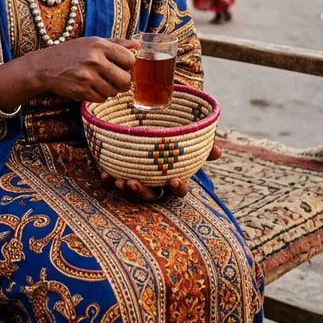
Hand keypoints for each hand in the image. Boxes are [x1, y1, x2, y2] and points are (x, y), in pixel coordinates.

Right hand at [22, 37, 137, 102]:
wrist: (44, 67)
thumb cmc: (71, 52)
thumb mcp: (91, 42)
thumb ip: (116, 43)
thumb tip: (138, 44)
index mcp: (99, 44)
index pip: (129, 60)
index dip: (128, 65)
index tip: (120, 66)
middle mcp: (94, 60)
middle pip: (125, 80)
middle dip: (123, 82)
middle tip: (115, 79)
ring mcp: (87, 77)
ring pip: (114, 92)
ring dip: (110, 90)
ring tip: (100, 82)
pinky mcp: (81, 91)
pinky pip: (102, 99)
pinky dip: (99, 96)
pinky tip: (91, 87)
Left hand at [100, 142, 222, 201]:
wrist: (146, 127)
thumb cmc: (171, 140)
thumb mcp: (185, 141)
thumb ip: (201, 145)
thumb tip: (218, 151)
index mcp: (173, 177)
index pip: (179, 190)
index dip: (178, 188)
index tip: (174, 180)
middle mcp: (155, 183)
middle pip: (151, 195)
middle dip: (142, 192)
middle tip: (133, 182)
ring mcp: (138, 180)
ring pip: (133, 192)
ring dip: (126, 189)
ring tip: (118, 180)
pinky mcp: (122, 174)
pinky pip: (115, 182)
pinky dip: (109, 180)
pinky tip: (105, 174)